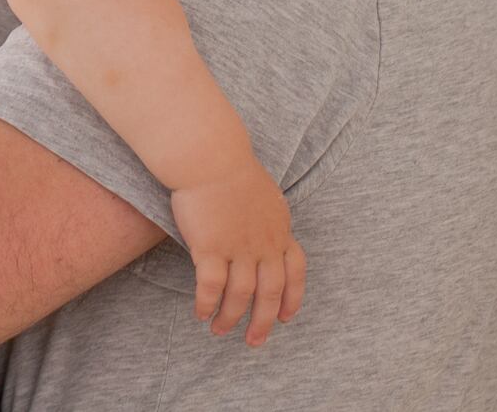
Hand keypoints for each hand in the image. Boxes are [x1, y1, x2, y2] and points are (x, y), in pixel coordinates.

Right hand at [169, 153, 306, 343]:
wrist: (210, 156)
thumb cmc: (230, 167)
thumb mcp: (264, 194)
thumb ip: (267, 217)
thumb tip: (267, 230)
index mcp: (280, 230)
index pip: (296, 271)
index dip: (293, 298)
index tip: (286, 318)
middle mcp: (264, 244)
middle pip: (270, 293)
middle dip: (263, 322)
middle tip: (254, 340)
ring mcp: (238, 247)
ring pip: (240, 296)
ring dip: (230, 318)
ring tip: (219, 330)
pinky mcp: (210, 247)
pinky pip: (211, 287)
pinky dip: (206, 304)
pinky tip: (201, 313)